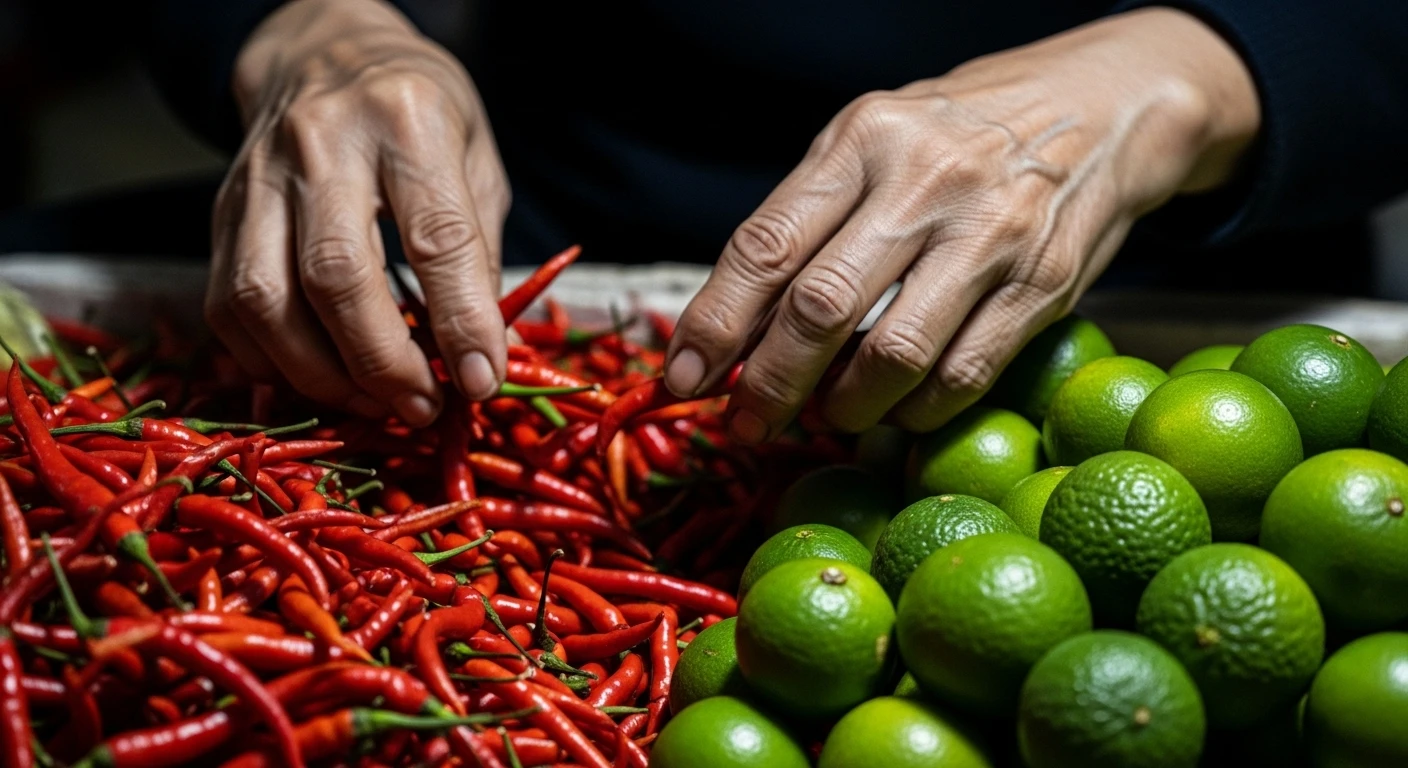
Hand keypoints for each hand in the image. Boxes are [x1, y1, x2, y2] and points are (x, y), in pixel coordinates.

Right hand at [207, 0, 509, 425]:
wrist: (322, 52)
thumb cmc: (417, 111)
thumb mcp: (475, 157)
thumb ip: (477, 249)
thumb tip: (476, 352)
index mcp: (408, 123)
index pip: (436, 239)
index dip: (462, 323)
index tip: (482, 382)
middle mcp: (324, 145)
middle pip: (337, 276)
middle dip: (383, 362)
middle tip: (421, 407)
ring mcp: (259, 178)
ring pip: (266, 299)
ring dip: (320, 374)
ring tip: (372, 403)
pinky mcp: (220, 212)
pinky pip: (227, 306)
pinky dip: (268, 362)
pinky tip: (314, 379)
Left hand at [664, 8, 1259, 442]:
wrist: (1102, 105)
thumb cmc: (959, 136)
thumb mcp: (873, 143)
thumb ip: (808, 220)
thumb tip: (733, 328)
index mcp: (862, 140)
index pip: (765, 246)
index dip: (714, 326)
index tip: (682, 380)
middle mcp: (923, 180)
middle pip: (819, 309)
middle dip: (768, 385)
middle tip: (747, 424)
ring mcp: (990, 233)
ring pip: (891, 355)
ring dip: (844, 408)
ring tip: (828, 416)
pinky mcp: (1045, 282)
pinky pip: (962, 374)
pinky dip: (917, 411)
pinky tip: (899, 408)